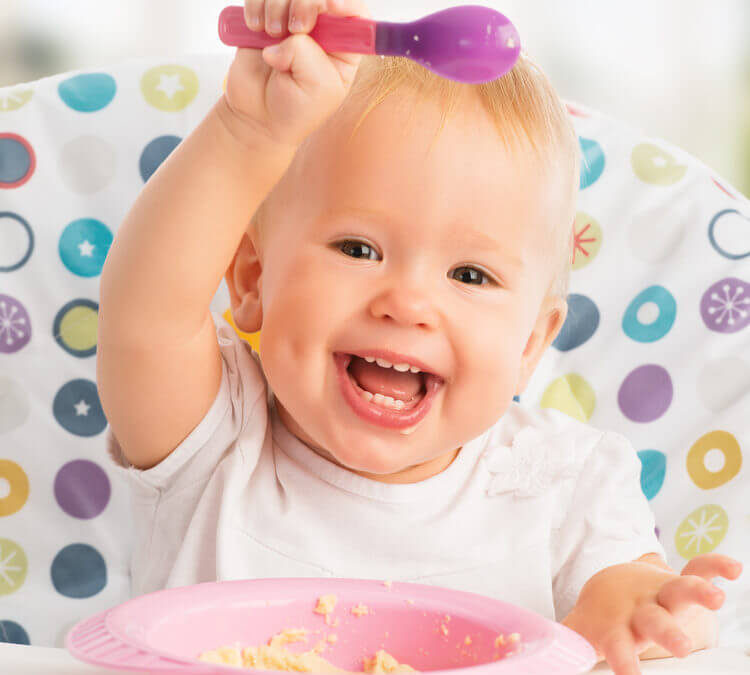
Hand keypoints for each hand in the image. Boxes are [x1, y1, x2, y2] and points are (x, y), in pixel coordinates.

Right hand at [222, 0, 369, 148]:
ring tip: (272, 35)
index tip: (330, 5)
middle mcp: (321, 29)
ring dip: (276, 7)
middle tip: (295, 28)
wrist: (259, 117)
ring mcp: (292, 21)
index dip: (344, 3)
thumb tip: (284, 35)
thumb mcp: (316, 87)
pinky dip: (256, 7)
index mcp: (344, 48)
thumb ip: (307, 54)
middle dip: (305, 3)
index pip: (355, 11)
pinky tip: (256, 28)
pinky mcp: (266, 19)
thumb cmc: (296, 109)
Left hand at [561, 553, 741, 674]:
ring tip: (715, 600)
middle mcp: (642, 610)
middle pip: (655, 621)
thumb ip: (569, 644)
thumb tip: (543, 660)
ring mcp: (661, 593)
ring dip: (696, 594)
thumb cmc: (606, 618)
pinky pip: (699, 569)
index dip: (624, 662)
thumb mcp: (588, 633)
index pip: (619, 647)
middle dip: (667, 632)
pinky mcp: (679, 581)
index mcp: (618, 626)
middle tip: (678, 646)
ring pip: (679, 591)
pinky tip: (733, 569)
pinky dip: (715, 566)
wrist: (613, 583)